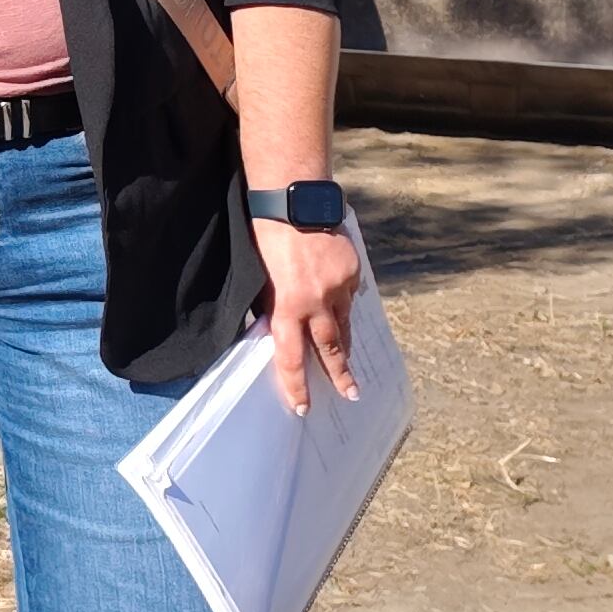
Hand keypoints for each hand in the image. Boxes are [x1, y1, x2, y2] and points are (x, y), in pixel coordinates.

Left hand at [255, 216, 363, 413]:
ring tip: (347, 362)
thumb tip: (278, 330)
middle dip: (340, 374)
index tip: (303, 408)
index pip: (291, 357)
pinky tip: (338, 300)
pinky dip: (343, 302)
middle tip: (351, 394)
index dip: (297, 386)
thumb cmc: (266, 239)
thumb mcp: (261, 280)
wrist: (295, 203)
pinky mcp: (352, 271)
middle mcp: (316, 302)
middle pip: (331, 348)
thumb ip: (273, 307)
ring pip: (344, 323)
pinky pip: (348, 295)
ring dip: (344, 342)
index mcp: (287, 306)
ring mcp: (339, 287)